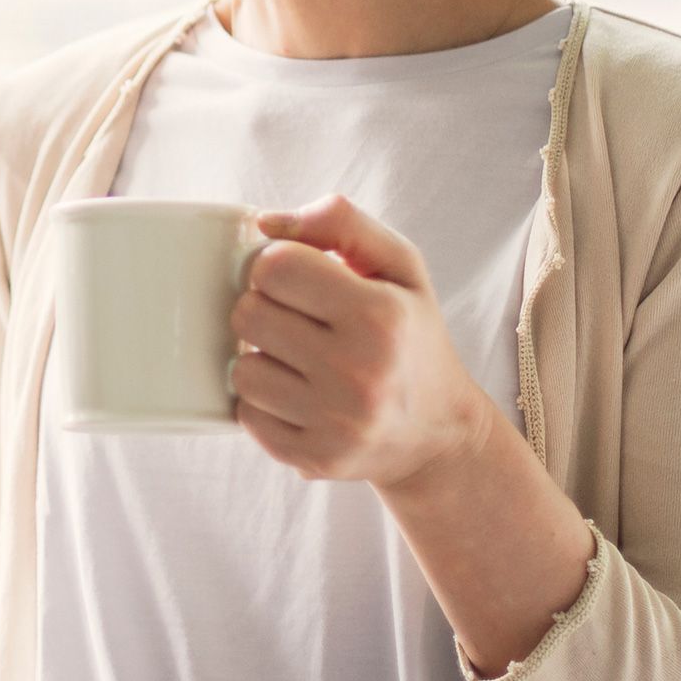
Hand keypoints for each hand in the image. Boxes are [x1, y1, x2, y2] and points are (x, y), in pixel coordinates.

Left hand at [229, 195, 495, 490]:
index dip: (278, 264)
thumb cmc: (411, 336)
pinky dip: (264, 403)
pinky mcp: (314, 459)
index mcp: (380, 315)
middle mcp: (358, 372)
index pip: (275, 266)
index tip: (298, 278)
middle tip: (298, 319)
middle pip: (248, 314)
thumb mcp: (400, 267)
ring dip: (262, 358)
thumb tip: (265, 222)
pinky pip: (247, 415)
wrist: (439, 432)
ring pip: (242, 369)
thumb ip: (341, 223)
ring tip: (300, 360)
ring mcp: (335, 423)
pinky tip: (299, 396)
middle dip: (264, 307)